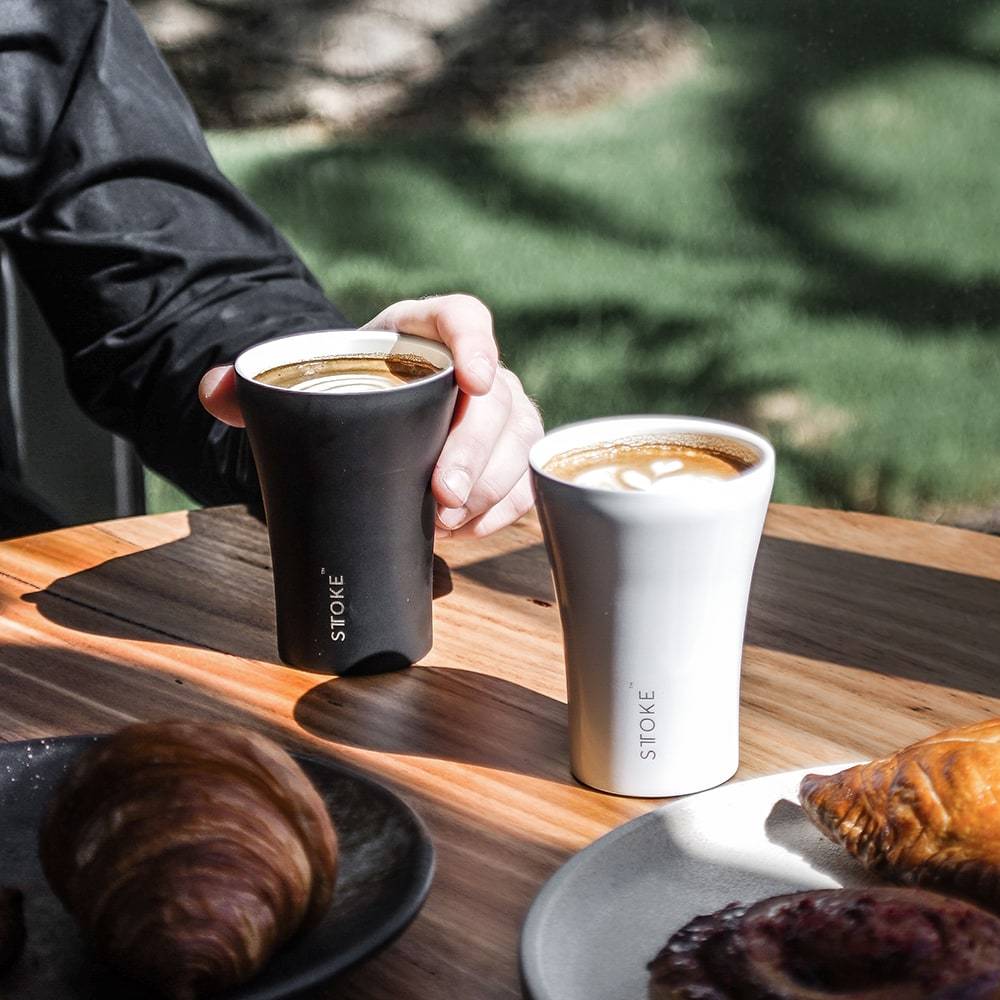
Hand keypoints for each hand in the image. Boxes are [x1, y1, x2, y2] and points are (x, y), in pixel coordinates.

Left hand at [199, 294, 543, 538]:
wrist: (363, 419)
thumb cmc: (339, 396)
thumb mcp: (302, 387)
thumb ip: (254, 389)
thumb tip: (214, 392)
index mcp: (420, 333)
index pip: (463, 317)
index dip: (477, 343)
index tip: (475, 379)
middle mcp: (468, 367)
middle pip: (497, 395)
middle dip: (475, 450)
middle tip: (442, 498)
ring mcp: (496, 410)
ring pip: (519, 440)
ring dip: (492, 487)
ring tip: (449, 525)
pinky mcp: (504, 452)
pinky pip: (524, 477)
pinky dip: (505, 507)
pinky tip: (470, 530)